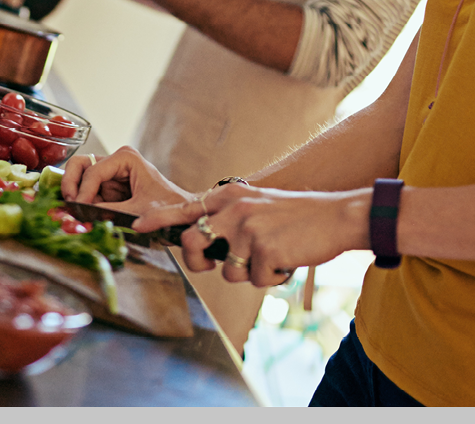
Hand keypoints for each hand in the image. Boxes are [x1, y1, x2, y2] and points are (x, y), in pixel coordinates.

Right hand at [61, 145, 192, 212]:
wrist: (181, 215)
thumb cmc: (168, 208)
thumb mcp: (140, 210)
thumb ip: (111, 211)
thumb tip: (84, 214)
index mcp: (126, 158)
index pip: (94, 171)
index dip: (84, 190)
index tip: (78, 208)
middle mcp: (115, 161)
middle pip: (81, 164)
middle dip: (71, 182)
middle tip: (68, 202)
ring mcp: (110, 174)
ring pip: (80, 176)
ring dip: (73, 192)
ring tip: (73, 209)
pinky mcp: (108, 188)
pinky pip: (87, 191)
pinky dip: (80, 201)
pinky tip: (79, 213)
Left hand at [135, 185, 370, 287]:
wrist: (337, 216)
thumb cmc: (300, 216)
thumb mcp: (259, 205)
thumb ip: (231, 218)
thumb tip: (205, 242)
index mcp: (231, 195)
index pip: (187, 208)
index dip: (160, 219)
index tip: (137, 226)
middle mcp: (233, 208)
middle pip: (195, 245)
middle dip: (202, 263)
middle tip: (226, 263)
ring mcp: (247, 229)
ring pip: (228, 271)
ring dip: (250, 272)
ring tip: (273, 254)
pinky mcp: (263, 250)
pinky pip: (255, 279)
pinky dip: (272, 277)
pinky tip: (287, 259)